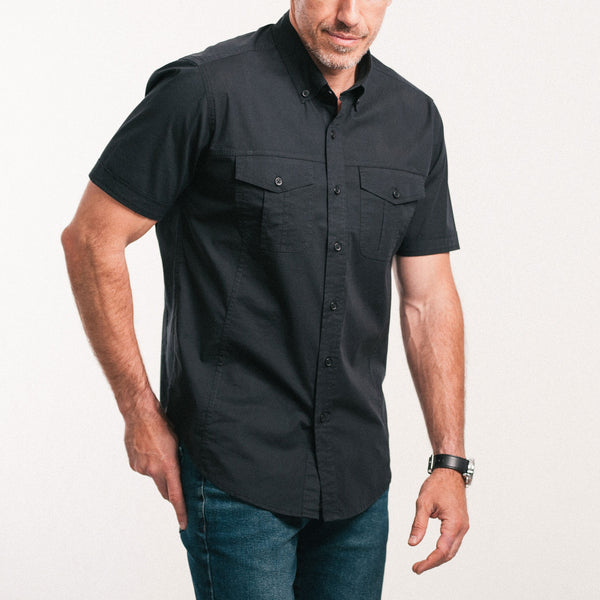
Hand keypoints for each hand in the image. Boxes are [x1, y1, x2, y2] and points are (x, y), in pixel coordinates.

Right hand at [123, 397, 187, 529]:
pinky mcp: (133, 464)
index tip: (184, 524)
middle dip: (172, 492)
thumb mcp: (177, 442)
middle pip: (165, 490)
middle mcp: (153, 470)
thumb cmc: (162, 424)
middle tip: (178, 487)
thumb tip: (181, 471)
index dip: (180, 511)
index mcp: (168, 466)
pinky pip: (145, 469)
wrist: (140, 414)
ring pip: (154, 477)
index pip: (176, 495)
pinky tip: (150, 449)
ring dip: (159, 470)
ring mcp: (141, 468)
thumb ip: (178, 460)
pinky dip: (149, 464)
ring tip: (160, 451)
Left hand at [408, 468, 468, 573]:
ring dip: (439, 558)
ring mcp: (463, 526)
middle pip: (448, 554)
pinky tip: (434, 552)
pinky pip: (453, 542)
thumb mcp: (423, 503)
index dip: (428, 562)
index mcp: (454, 524)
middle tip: (417, 568)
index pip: (441, 551)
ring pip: (452, 550)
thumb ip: (418, 524)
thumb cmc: (438, 484)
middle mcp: (462, 528)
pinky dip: (444, 550)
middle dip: (433, 563)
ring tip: (423, 563)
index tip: (416, 568)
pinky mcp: (461, 524)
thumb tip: (412, 543)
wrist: (450, 472)